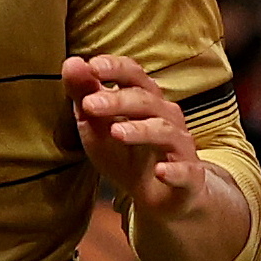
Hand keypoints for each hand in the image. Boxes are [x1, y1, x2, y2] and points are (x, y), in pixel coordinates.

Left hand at [72, 51, 256, 260]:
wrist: (158, 198)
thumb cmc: (127, 155)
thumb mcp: (97, 127)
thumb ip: (84, 96)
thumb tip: (71, 62)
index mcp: (145, 100)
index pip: (134, 75)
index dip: (116, 68)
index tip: (93, 66)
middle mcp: (166, 117)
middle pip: (146, 101)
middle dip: (118, 100)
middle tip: (89, 104)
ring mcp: (180, 146)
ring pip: (165, 130)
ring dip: (141, 130)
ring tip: (116, 132)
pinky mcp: (189, 177)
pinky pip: (186, 171)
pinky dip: (174, 171)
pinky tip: (161, 172)